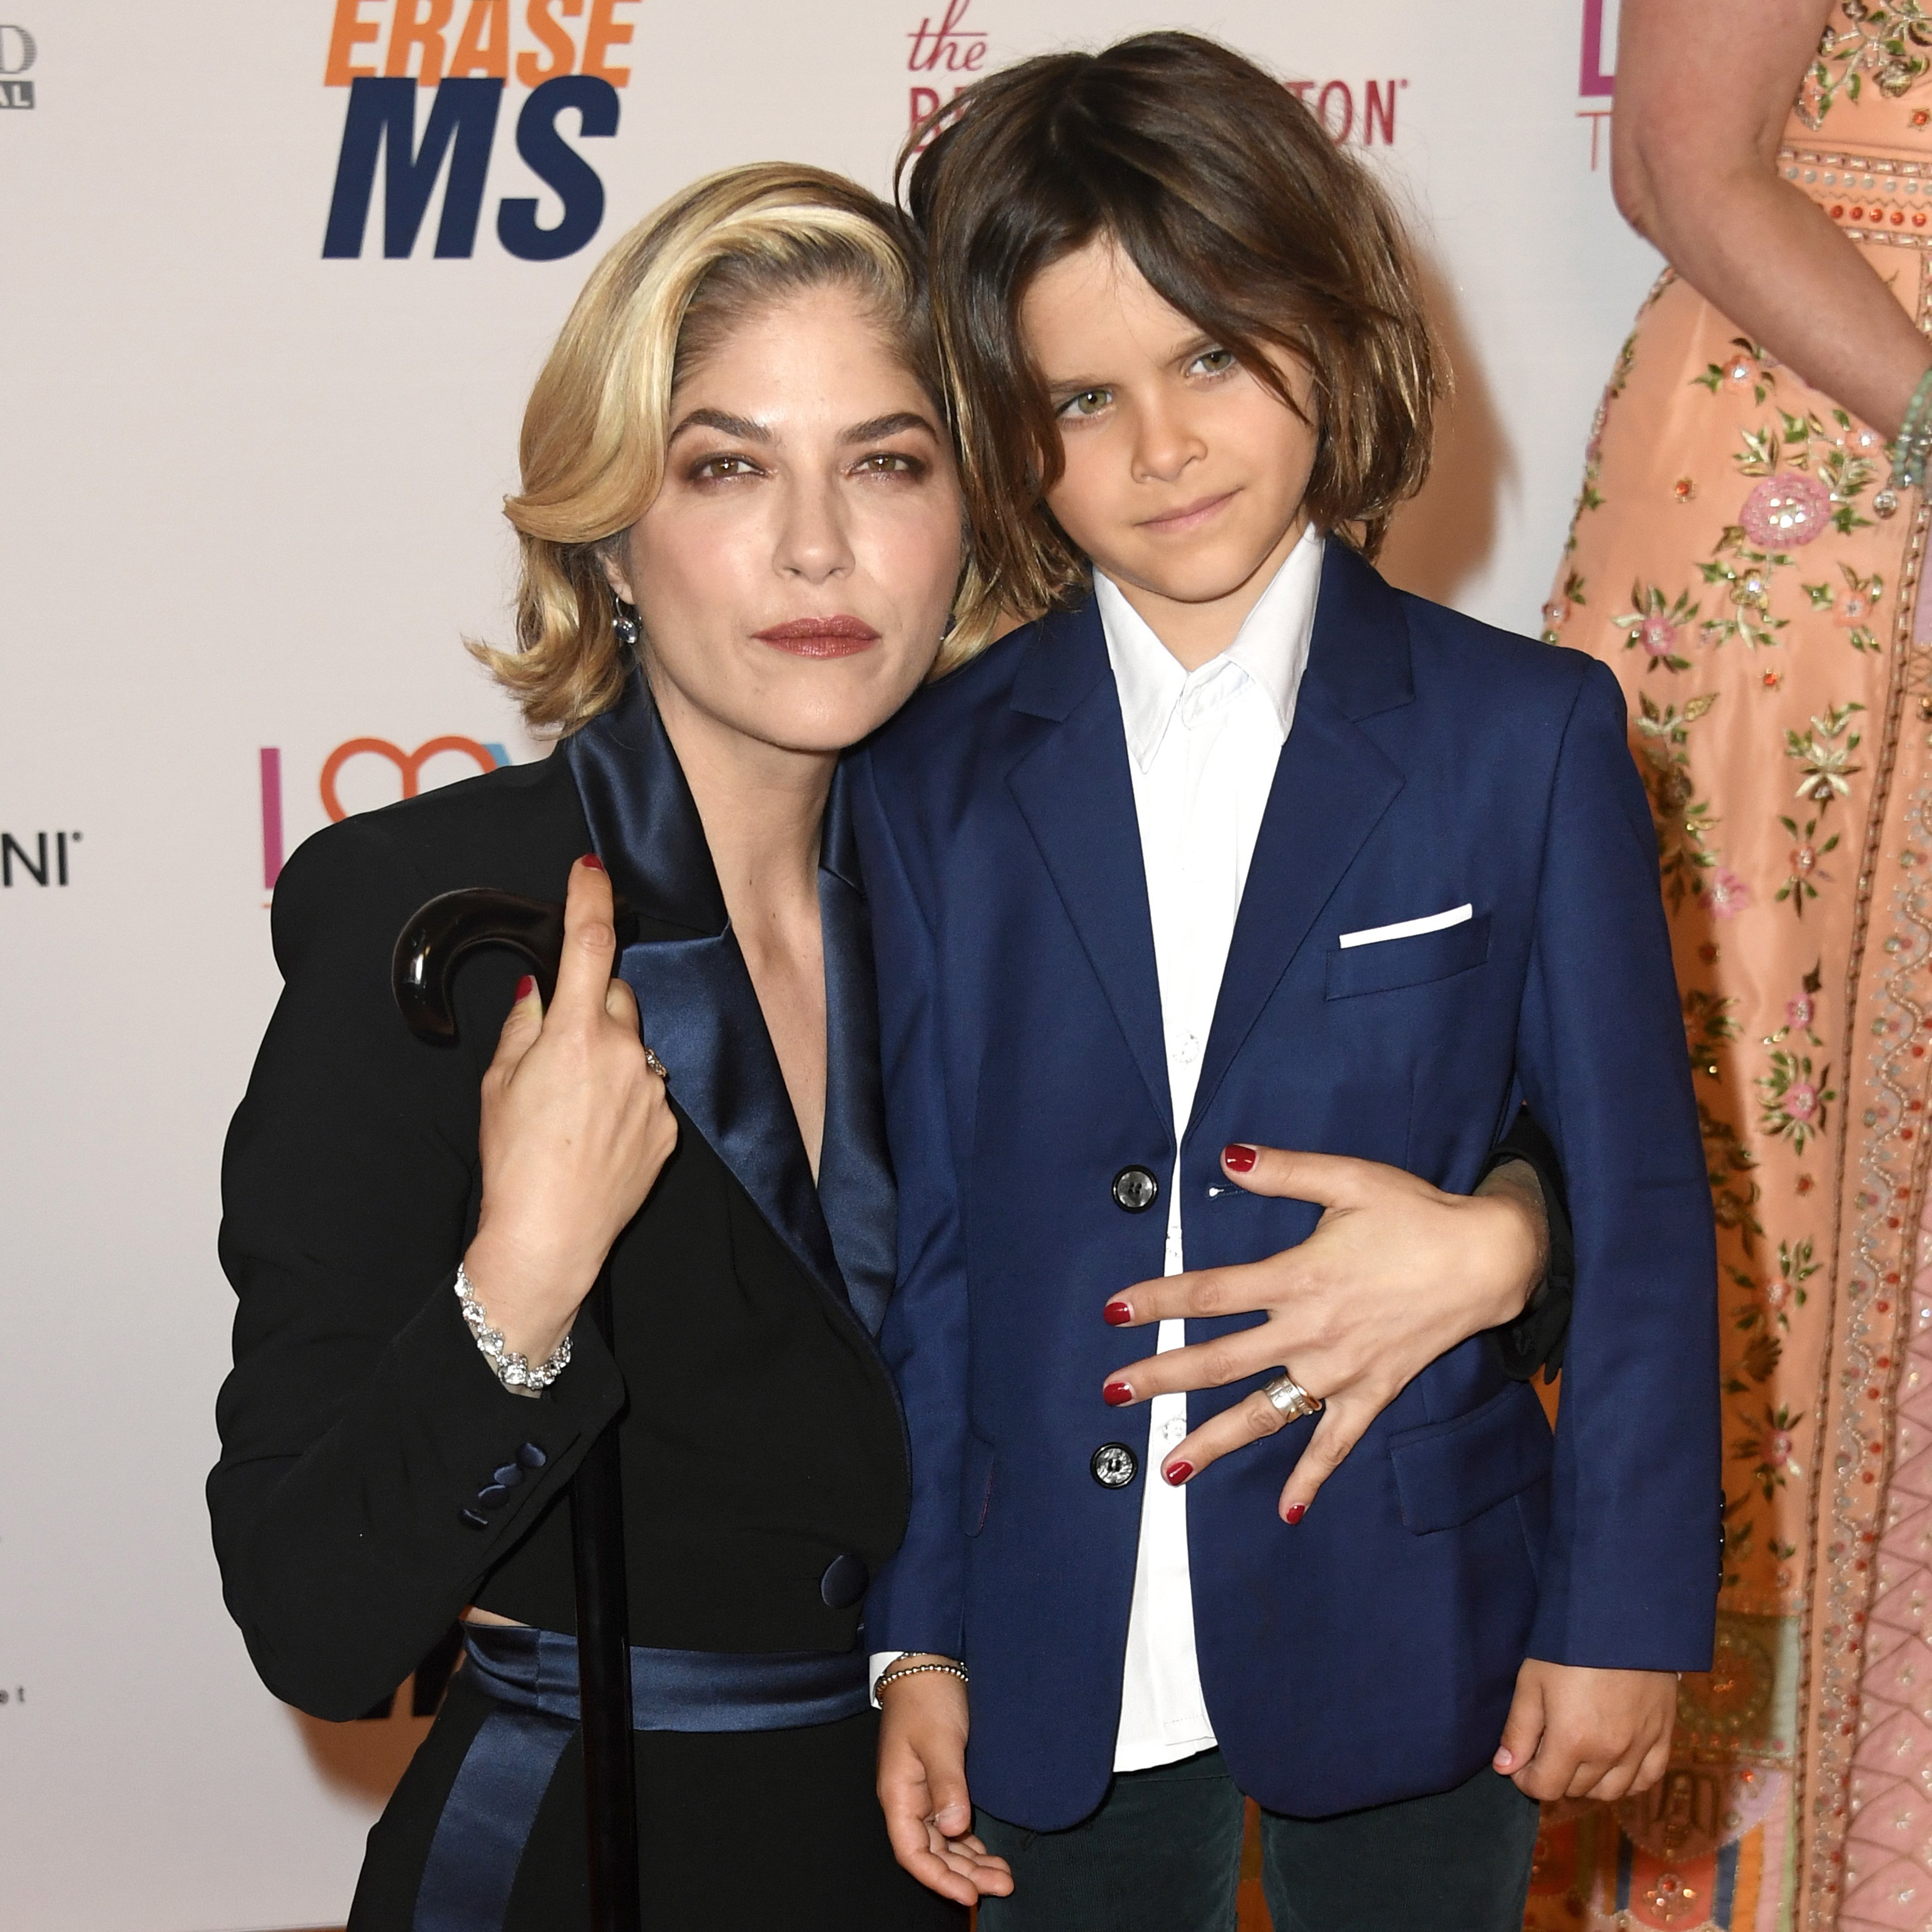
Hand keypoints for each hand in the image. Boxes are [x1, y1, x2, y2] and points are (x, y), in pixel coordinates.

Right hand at [462, 856, 676, 1360]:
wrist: (549, 1238)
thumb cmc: (514, 1162)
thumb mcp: (499, 1085)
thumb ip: (524, 1025)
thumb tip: (539, 988)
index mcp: (576, 1034)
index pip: (589, 942)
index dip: (591, 897)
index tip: (592, 870)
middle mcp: (624, 1052)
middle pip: (614, 995)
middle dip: (590, 1005)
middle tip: (560, 1049)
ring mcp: (652, 1090)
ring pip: (635, 1045)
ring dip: (611, 1056)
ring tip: (577, 1107)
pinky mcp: (669, 1126)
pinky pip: (649, 1089)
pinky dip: (628, 1097)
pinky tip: (599, 1133)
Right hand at [876, 1662, 1013, 1905]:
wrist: (929, 1663)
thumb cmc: (927, 1699)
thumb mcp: (940, 1740)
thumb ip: (947, 1785)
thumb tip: (954, 1828)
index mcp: (899, 1795)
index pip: (912, 1854)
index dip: (939, 1879)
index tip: (971, 1894)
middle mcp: (909, 1801)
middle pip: (932, 1854)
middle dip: (965, 1875)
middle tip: (1003, 1885)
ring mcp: (924, 1793)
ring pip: (944, 1843)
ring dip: (971, 1863)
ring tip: (1004, 1876)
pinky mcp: (941, 1783)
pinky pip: (952, 1826)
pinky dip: (970, 1843)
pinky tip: (989, 1853)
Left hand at [1101, 1145, 1543, 1520]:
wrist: (1487, 1259)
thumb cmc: (1415, 1215)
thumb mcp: (1348, 1179)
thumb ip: (1283, 1171)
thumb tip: (1228, 1158)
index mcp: (1296, 1278)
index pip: (1209, 1294)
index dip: (1157, 1301)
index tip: (1113, 1311)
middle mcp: (1309, 1332)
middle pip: (1219, 1361)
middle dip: (1161, 1378)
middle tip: (1113, 1391)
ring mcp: (1339, 1370)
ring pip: (1264, 1413)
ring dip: (1213, 1441)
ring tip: (1169, 1468)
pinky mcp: (1371, 1392)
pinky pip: (1335, 1444)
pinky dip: (1312, 1477)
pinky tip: (1287, 1509)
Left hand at [1493, 1660, 1676, 1801]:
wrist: (1622, 1619)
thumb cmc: (1569, 1646)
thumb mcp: (1532, 1682)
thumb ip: (1518, 1730)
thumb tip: (1505, 1768)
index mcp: (1573, 1741)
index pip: (1545, 1787)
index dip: (1526, 1780)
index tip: (1520, 1764)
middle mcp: (1609, 1754)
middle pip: (1576, 1790)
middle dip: (1554, 1777)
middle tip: (1545, 1752)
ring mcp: (1640, 1748)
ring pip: (1611, 1792)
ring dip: (1588, 1783)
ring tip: (1575, 1758)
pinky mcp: (1663, 1736)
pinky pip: (1647, 1779)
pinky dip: (1627, 1781)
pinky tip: (1613, 1765)